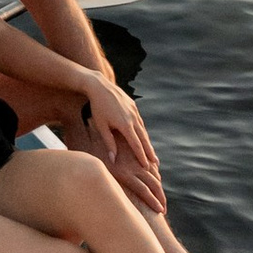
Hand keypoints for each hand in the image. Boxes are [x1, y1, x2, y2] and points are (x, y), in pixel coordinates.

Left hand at [74, 79, 165, 210]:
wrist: (99, 85)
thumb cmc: (97, 108)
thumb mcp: (101, 126)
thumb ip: (109, 143)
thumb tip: (113, 159)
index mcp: (125, 125)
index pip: (136, 145)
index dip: (141, 157)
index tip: (146, 167)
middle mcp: (133, 118)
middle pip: (144, 139)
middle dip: (149, 152)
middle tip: (156, 164)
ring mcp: (134, 111)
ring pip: (143, 130)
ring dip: (147, 142)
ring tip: (151, 153)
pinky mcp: (133, 105)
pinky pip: (139, 121)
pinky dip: (142, 131)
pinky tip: (143, 137)